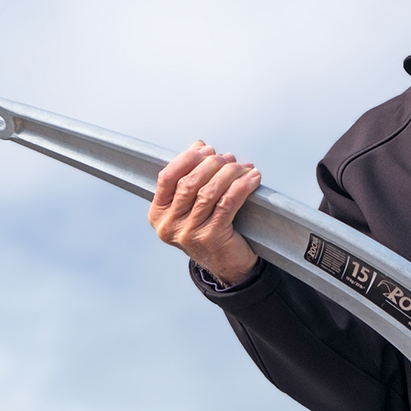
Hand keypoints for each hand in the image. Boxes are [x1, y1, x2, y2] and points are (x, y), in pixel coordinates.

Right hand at [148, 141, 261, 285]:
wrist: (227, 265)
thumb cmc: (210, 230)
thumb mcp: (192, 205)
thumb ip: (190, 176)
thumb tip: (199, 145)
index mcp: (158, 214)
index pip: (167, 177)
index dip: (188, 159)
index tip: (207, 150)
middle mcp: (169, 225)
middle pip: (189, 183)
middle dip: (212, 165)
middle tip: (229, 158)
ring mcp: (188, 234)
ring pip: (209, 192)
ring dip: (229, 174)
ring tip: (242, 167)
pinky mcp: (211, 238)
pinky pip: (227, 204)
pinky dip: (241, 187)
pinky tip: (252, 179)